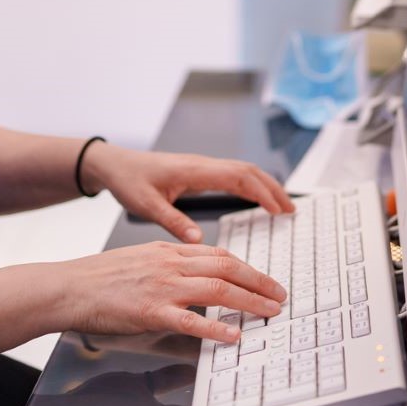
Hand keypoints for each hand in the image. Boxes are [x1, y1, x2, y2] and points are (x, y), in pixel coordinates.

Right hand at [52, 241, 286, 343]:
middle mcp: (171, 265)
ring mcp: (163, 287)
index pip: (220, 254)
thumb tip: (197, 271)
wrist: (69, 287)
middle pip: (228, 267)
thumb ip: (171, 263)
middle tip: (280, 295)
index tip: (265, 279)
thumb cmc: (101, 277)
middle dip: (260, 282)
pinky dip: (216, 327)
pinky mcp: (151, 311)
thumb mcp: (142, 258)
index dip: (248, 267)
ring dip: (250, 301)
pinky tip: (233, 335)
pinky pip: (191, 320)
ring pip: (218, 289)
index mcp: (170, 251)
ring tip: (270, 312)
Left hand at [83, 143, 294, 242]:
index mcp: (195, 171)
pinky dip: (251, 186)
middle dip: (273, 189)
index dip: (263, 192)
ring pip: (243, 171)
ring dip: (265, 186)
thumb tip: (199, 241)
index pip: (239, 177)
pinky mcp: (200, 172)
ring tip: (283, 207)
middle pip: (249, 171)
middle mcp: (203, 165)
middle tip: (291, 211)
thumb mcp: (147, 206)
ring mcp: (203, 167)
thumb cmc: (129, 182)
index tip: (280, 210)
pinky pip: (233, 175)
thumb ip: (174, 221)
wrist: (115, 164)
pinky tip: (257, 199)